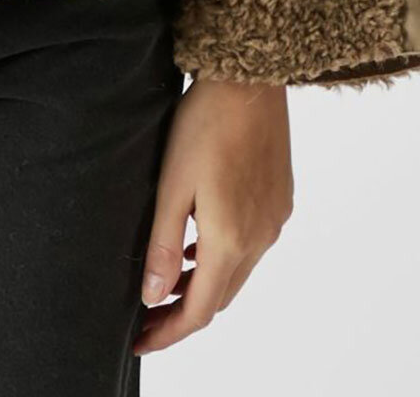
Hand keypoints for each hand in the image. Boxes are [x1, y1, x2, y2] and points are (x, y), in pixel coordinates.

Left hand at [133, 74, 293, 355]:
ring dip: (203, 285)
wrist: (250, 79)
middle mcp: (259, 238)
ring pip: (236, 273)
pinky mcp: (280, 200)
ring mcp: (274, 220)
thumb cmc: (205, 124)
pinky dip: (222, 258)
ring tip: (165, 284)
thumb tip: (151, 296)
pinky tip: (199, 242)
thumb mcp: (171, 184)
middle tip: (146, 316)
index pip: (198, 310)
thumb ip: (163, 244)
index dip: (167, 332)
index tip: (139, 340)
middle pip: (219, 297)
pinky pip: (250, 246)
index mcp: (230, 240)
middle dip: (182, 313)